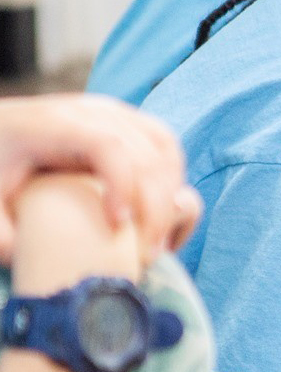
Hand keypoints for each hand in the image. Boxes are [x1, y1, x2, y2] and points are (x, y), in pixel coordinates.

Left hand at [0, 94, 201, 264]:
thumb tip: (27, 260)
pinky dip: (172, 181)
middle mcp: (94, 112)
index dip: (123, 184)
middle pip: (147, 151)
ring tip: (161, 238)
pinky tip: (163, 215)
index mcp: (56, 124)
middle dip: (157, 205)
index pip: (108, 145)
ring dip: (172, 194)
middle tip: (149, 253)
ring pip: (165, 148)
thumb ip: (1, 233)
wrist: (0, 129)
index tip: (119, 227)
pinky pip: (165, 146)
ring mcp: (116, 114)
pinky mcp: (129, 124)